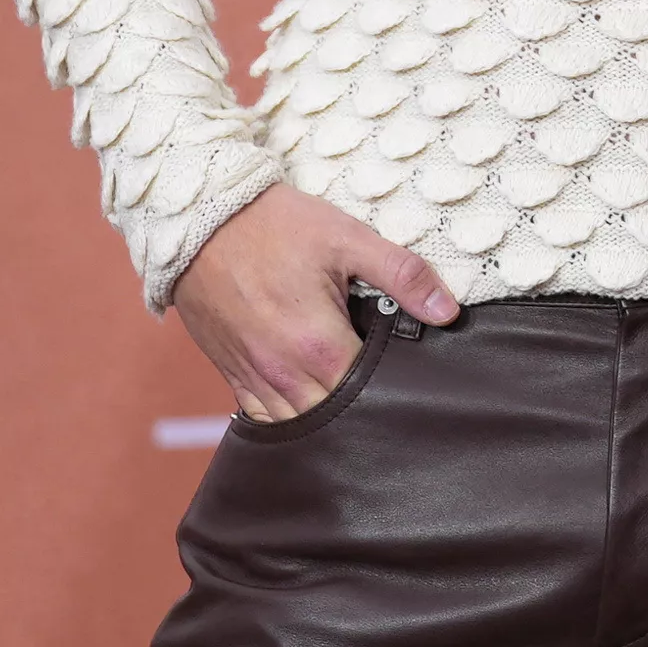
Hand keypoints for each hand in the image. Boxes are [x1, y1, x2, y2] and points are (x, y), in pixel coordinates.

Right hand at [171, 183, 456, 421]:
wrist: (199, 220)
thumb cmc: (275, 225)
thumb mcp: (347, 238)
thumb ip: (402, 276)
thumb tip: (448, 312)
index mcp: (318, 343)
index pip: (370, 394)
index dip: (396, 389)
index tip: (413, 377)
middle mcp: (283, 372)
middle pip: (336, 418)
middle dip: (365, 409)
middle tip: (389, 390)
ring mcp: (253, 377)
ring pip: (299, 426)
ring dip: (328, 420)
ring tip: (355, 401)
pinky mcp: (231, 375)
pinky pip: (263, 418)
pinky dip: (290, 418)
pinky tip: (312, 405)